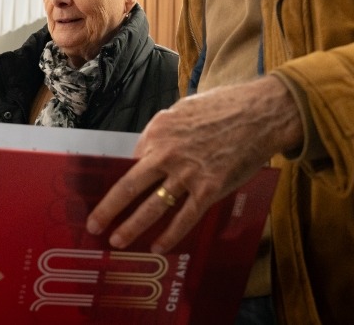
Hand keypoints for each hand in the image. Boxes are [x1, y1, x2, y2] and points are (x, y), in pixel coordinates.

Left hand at [86, 75, 301, 252]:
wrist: (260, 113)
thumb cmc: (224, 107)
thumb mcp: (184, 110)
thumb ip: (164, 133)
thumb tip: (148, 153)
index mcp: (158, 131)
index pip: (130, 161)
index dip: (117, 181)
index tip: (108, 195)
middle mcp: (167, 153)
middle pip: (129, 187)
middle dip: (107, 209)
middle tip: (93, 226)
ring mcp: (187, 173)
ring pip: (152, 207)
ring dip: (131, 227)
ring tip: (117, 240)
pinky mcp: (210, 189)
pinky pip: (184, 218)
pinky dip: (169, 235)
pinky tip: (158, 246)